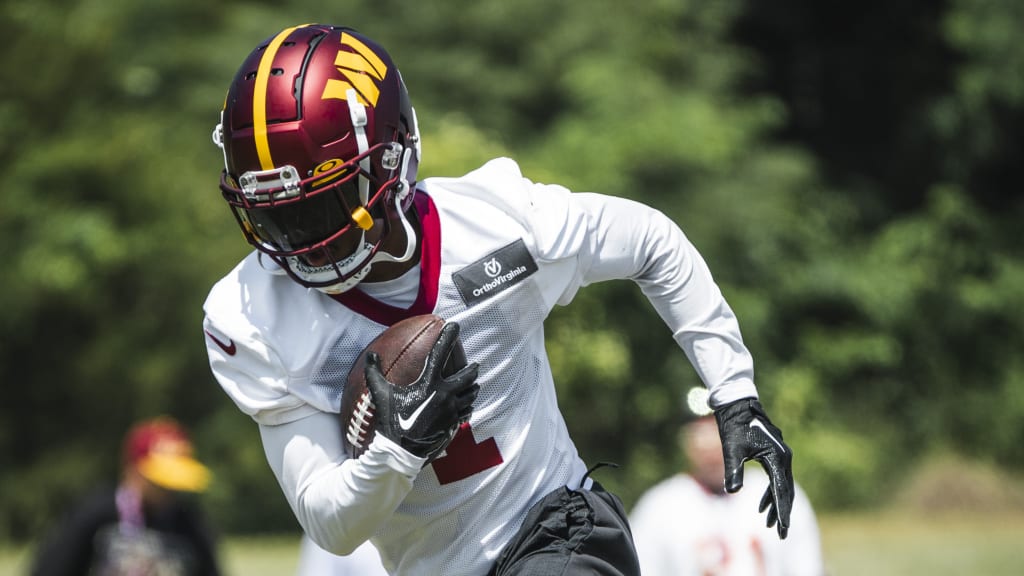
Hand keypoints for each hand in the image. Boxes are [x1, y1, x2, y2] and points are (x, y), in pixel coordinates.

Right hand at [365, 322, 478, 460]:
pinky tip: (468, 406)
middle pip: (467, 376)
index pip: (440, 354)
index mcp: (428, 384)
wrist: (402, 453)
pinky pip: (467, 412)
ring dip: (472, 388)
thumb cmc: (391, 422)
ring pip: (471, 394)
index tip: (454, 325)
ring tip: (474, 385)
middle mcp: (445, 395)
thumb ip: (375, 373)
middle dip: (471, 369)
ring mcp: (452, 410)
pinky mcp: (454, 424)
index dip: (448, 337)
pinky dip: (468, 406)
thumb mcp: (381, 395)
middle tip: (474, 364)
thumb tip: (371, 355)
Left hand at [714, 397, 793, 538]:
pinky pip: (776, 479)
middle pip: (786, 491)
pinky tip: (762, 505)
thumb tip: (732, 492)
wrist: (737, 405)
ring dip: (776, 505)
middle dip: (783, 513)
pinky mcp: (774, 454)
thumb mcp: (731, 449)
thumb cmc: (734, 426)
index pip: (781, 491)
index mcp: (777, 458)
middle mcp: (784, 458)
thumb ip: (733, 470)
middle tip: (781, 534)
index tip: (782, 529)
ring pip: (782, 486)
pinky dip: (771, 493)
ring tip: (767, 524)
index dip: (781, 512)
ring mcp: (781, 456)